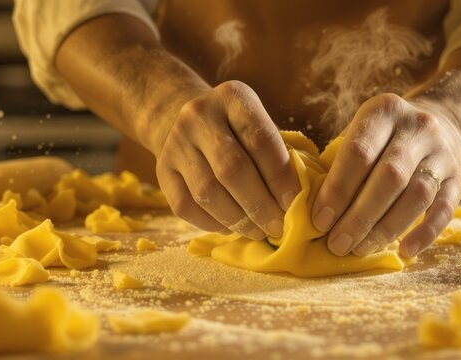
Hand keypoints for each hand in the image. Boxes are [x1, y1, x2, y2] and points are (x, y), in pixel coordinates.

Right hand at [155, 80, 299, 238]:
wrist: (180, 116)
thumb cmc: (236, 129)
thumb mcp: (257, 123)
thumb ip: (278, 154)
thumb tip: (299, 203)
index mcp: (233, 97)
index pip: (261, 140)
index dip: (281, 178)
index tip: (295, 204)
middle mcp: (199, 115)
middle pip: (232, 169)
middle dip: (260, 205)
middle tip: (278, 227)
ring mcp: (175, 142)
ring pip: (208, 192)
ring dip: (238, 220)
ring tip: (258, 231)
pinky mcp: (160, 169)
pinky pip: (186, 206)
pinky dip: (212, 223)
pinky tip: (231, 228)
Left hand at [312, 93, 460, 257]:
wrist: (442, 123)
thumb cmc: (381, 139)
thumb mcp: (359, 134)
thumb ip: (336, 164)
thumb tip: (309, 210)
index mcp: (384, 111)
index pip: (359, 152)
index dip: (337, 189)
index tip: (319, 221)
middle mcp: (417, 127)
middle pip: (389, 176)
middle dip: (359, 216)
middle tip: (336, 244)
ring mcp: (442, 153)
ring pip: (417, 195)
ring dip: (386, 228)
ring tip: (360, 249)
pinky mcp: (458, 179)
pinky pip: (444, 209)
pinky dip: (425, 233)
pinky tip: (404, 251)